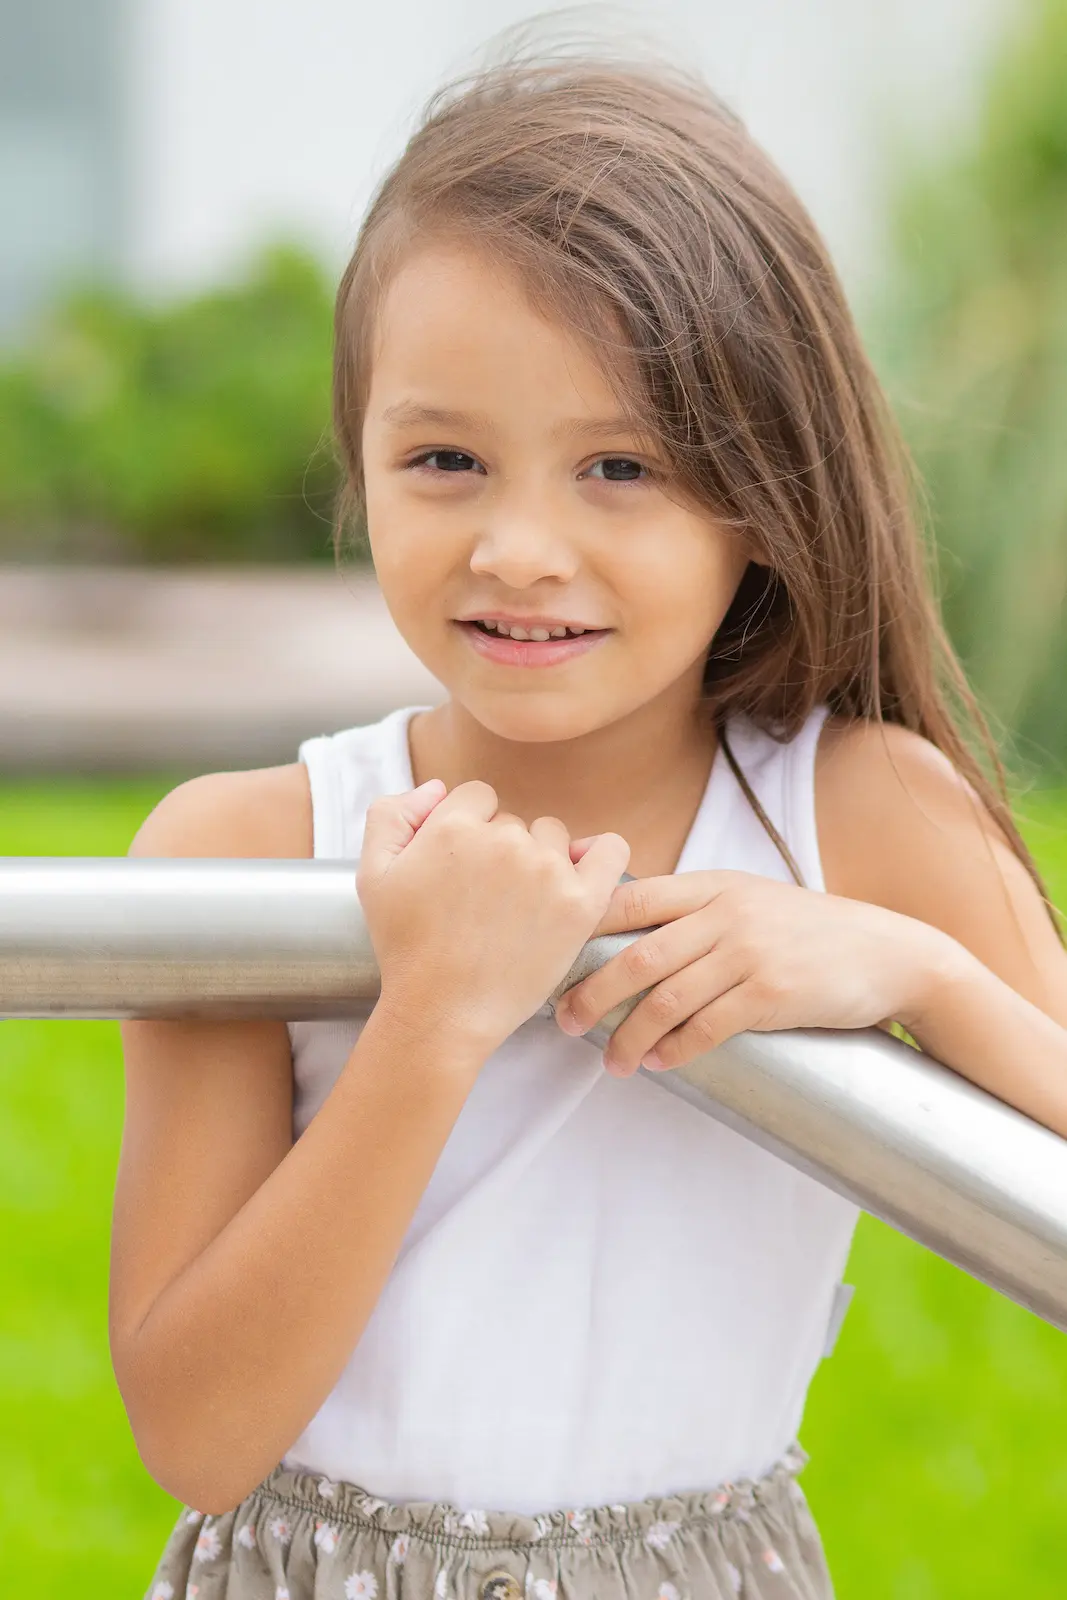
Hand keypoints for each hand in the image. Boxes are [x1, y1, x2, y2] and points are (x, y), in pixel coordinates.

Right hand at [357, 778, 630, 1054]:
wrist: (441, 1012)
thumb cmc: (405, 948)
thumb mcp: (372, 874)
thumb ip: (393, 814)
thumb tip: (438, 789)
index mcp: (454, 826)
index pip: (477, 797)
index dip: (468, 830)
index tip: (462, 870)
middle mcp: (504, 840)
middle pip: (513, 822)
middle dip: (499, 852)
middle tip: (484, 902)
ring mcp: (546, 870)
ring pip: (552, 837)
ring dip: (539, 860)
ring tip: (518, 907)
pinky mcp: (581, 903)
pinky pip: (611, 851)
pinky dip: (600, 854)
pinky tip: (583, 873)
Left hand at [553, 868, 954, 1075]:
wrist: (888, 951)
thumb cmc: (805, 929)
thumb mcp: (747, 896)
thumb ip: (688, 902)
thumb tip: (615, 896)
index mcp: (712, 885)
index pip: (630, 899)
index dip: (581, 927)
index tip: (548, 957)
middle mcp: (726, 913)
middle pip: (636, 956)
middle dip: (590, 994)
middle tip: (563, 1022)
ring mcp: (750, 953)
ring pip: (666, 998)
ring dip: (628, 1035)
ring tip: (611, 1061)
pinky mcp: (773, 994)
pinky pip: (708, 1026)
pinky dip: (676, 1049)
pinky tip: (659, 1063)